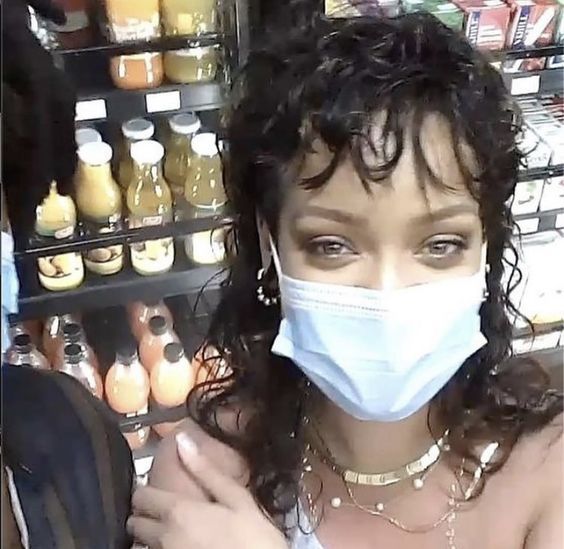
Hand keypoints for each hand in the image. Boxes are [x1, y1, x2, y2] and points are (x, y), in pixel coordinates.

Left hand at [128, 433, 288, 548]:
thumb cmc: (253, 538)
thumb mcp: (237, 499)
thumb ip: (206, 471)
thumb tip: (182, 440)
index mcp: (178, 512)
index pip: (140, 496)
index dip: (147, 489)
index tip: (161, 488)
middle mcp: (164, 538)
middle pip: (134, 522)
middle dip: (145, 513)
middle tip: (167, 508)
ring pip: (142, 543)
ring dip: (151, 533)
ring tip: (176, 528)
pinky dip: (160, 548)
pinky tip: (183, 543)